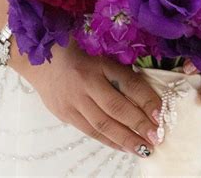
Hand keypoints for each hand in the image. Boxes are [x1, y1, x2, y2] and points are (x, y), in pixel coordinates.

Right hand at [13, 39, 162, 157]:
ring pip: (102, 124)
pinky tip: (123, 147)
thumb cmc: (77, 52)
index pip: (127, 82)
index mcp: (99, 63)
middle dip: (138, 124)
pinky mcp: (65, 113)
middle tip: (157, 137)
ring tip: (144, 148)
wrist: (40, 58)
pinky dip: (108, 141)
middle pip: (116, 107)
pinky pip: (89, 131)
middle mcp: (86, 82)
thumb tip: (146, 93)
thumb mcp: (100, 55)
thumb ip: (119, 72)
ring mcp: (73, 100)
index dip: (146, 98)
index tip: (161, 112)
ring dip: (125, 138)